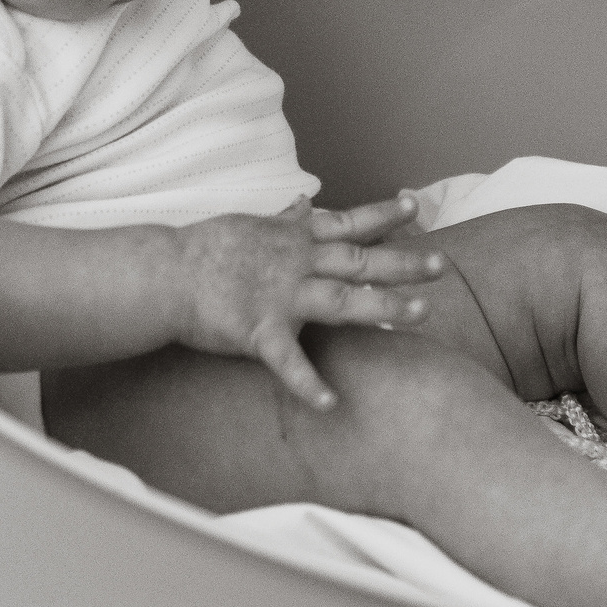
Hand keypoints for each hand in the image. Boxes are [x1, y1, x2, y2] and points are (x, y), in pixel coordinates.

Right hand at [170, 193, 438, 408]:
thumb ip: (284, 220)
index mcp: (294, 238)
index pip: (349, 222)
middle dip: (403, 263)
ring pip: (341, 300)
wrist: (164, 273)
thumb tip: (304, 203)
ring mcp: (279, 295)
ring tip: (420, 315)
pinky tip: (330, 403)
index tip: (418, 206)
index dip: (385, 215)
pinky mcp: (258, 329)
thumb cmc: (205, 250)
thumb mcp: (250, 225)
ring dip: (382, 307)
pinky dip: (308, 383)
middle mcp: (295, 262)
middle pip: (359, 260)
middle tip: (443, 266)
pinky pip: (287, 360)